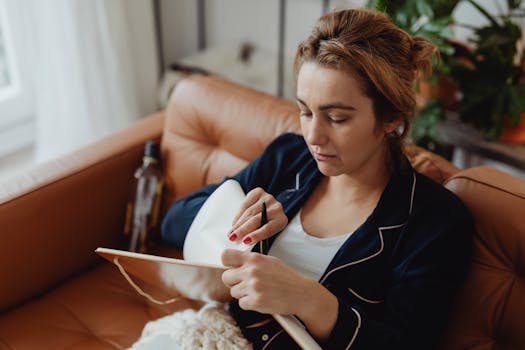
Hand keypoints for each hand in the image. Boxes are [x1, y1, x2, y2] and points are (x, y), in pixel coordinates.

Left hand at [221, 249, 338, 339]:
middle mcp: (252, 271)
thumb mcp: (269, 261)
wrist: (301, 293)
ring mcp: (253, 286)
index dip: (226, 263)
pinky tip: (261, 299)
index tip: (231, 268)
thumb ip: (252, 261)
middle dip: (233, 282)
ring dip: (243, 294)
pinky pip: (241, 304)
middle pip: (225, 277)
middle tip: (246, 284)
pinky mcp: (256, 301)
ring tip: (258, 291)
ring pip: (234, 292)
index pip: (226, 256)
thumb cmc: (286, 278)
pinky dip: (249, 304)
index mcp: (254, 258)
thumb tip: (233, 263)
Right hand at [228, 187, 287, 244]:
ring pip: (249, 212)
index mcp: (281, 220)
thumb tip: (244, 242)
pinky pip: (245, 204)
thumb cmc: (267, 224)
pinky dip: (238, 215)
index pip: (268, 228)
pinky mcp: (258, 192)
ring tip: (231, 232)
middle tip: (233, 238)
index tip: (245, 241)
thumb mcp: (267, 232)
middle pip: (256, 219)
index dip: (256, 235)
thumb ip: (259, 236)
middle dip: (243, 229)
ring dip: (238, 224)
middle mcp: (276, 207)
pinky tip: (234, 223)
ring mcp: (267, 198)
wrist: (269, 208)